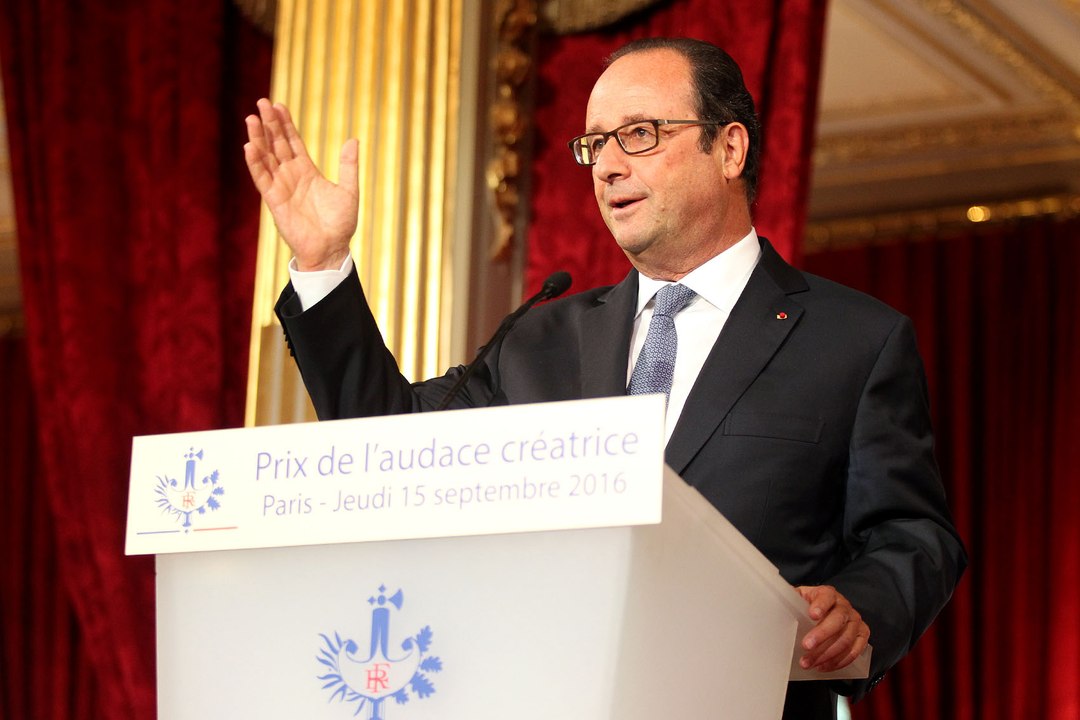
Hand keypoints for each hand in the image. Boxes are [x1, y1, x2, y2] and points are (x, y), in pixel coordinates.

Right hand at [244, 99, 358, 270]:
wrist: (332, 249)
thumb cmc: (340, 224)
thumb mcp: (349, 191)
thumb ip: (348, 166)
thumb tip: (352, 140)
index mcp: (307, 171)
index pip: (293, 141)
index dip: (285, 124)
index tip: (278, 105)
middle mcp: (291, 176)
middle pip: (276, 144)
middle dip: (269, 124)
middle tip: (261, 102)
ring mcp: (281, 187)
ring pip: (266, 158)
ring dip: (258, 139)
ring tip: (251, 119)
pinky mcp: (274, 201)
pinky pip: (262, 179)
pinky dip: (255, 164)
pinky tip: (250, 147)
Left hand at [794, 585, 869, 672]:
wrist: (826, 612)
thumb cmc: (809, 606)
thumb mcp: (798, 599)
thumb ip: (788, 599)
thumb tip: (769, 602)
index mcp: (828, 594)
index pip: (826, 596)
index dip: (820, 605)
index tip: (812, 615)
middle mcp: (844, 606)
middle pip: (837, 620)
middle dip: (822, 635)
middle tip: (806, 646)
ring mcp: (855, 621)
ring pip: (845, 639)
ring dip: (827, 654)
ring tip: (809, 662)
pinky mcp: (861, 635)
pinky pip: (855, 651)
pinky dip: (839, 661)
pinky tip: (823, 666)